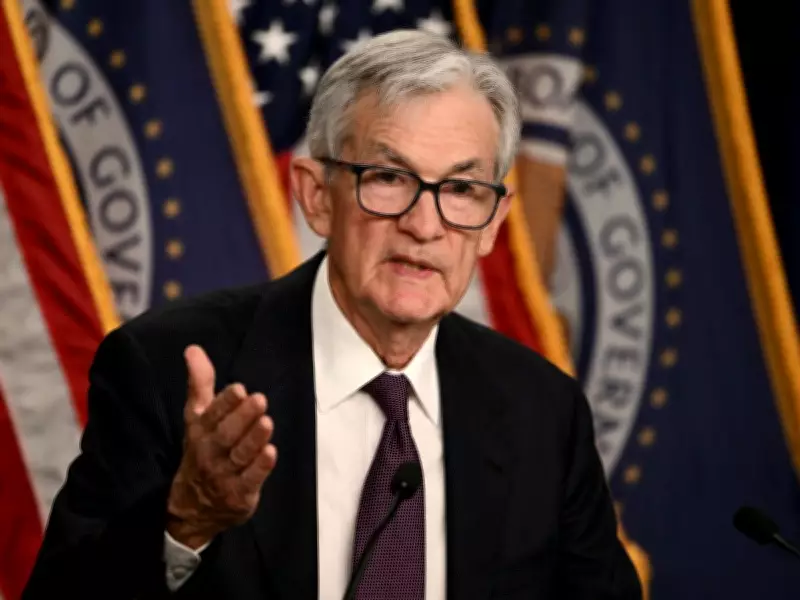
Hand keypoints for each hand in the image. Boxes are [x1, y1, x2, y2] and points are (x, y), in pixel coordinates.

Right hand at [166, 345, 277, 548]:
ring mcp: (224, 475)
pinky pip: (251, 480)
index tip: (239, 389)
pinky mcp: (240, 494)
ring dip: (254, 439)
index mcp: (200, 431)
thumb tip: (193, 349)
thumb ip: (200, 383)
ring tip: (267, 422)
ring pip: (240, 456)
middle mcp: (210, 452)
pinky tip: (271, 453)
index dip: (225, 403)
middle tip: (259, 399)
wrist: (191, 508)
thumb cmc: (202, 450)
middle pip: (226, 434)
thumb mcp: (197, 417)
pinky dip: (261, 468)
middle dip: (243, 417)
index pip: (211, 415)